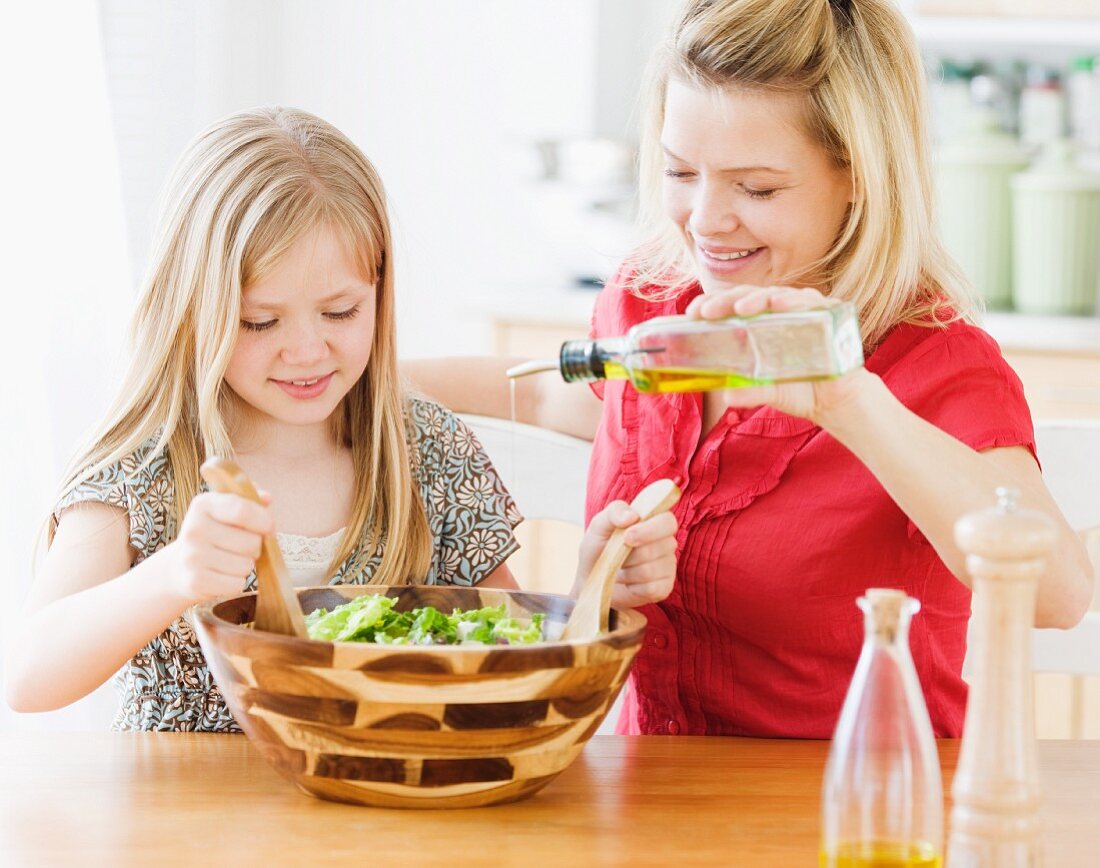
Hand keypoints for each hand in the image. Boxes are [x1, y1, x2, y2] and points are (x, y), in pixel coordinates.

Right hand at [165, 491, 274, 603]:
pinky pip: (237, 584)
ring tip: (229, 561)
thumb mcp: (225, 511)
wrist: (179, 567)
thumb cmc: (212, 534)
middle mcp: (195, 529)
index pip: (243, 511)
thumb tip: (267, 498)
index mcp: (203, 505)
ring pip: (246, 565)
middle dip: (255, 547)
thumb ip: (249, 502)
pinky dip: (236, 583)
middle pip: (251, 542)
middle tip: (242, 547)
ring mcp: (193, 556)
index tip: (269, 529)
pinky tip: (222, 575)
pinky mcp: (195, 581)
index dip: (265, 521)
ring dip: (245, 565)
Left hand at [574, 500, 678, 608]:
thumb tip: (632, 516)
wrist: (592, 577)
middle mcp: (666, 543)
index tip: (627, 537)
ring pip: (650, 570)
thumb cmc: (599, 547)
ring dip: (627, 571)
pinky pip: (651, 588)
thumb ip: (614, 512)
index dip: (650, 530)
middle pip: (658, 548)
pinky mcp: (663, 588)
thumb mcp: (599, 525)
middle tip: (616, 554)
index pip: (667, 522)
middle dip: (630, 554)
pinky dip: (632, 587)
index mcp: (655, 522)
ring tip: (620, 568)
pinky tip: (627, 582)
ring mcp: (667, 566)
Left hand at [685, 284, 871, 425]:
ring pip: (777, 295)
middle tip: (707, 312)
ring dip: (759, 299)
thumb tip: (726, 397)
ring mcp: (804, 310)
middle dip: (727, 301)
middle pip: (750, 297)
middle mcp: (779, 312)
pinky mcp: (828, 313)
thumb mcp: (769, 391)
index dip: (712, 304)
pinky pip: (811, 302)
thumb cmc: (798, 389)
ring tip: (741, 308)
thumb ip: (750, 392)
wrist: (835, 401)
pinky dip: (795, 302)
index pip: (732, 306)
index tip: (692, 313)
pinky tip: (781, 305)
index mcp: (760, 323)